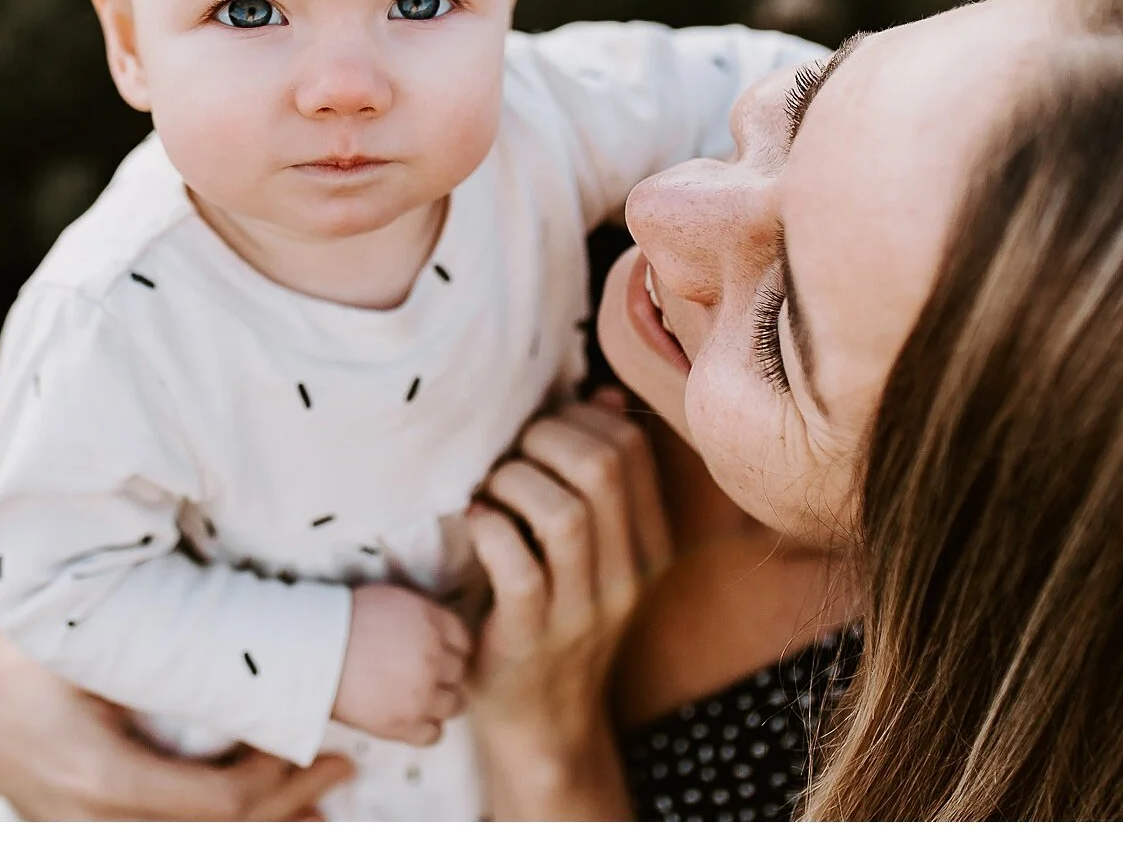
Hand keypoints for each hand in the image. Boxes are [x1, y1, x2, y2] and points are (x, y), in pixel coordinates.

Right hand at [0, 612, 354, 819]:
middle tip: (342, 770)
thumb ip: (155, 659)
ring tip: (319, 811)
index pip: (216, 801)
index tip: (313, 738)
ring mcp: (91, 835)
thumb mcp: (90, 653)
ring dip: (263, 830)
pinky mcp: (91, 833)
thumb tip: (242, 647)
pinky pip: (168, 838)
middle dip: (286, 808)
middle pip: (215, 834)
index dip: (276, 778)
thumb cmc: (28, 660)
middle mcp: (97, 820)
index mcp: (102, 776)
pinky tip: (266, 820)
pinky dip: (221, 830)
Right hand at [330, 583, 471, 746]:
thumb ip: (422, 614)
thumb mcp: (390, 599)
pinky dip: (426, 728)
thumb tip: (439, 630)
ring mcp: (421, 694)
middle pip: (460, 672)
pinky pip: (435, 734)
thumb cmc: (341, 620)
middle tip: (421, 675)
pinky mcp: (404, 724)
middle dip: (444, 674)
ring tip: (416, 697)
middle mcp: (433, 658)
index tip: (436, 654)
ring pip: (456, 704)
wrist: (308, 652)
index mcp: (430, 622)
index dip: (449, 648)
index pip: (463, 640)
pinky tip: (409, 717)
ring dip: (440, 701)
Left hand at [464, 389, 672, 818]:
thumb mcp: (595, 550)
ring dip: (514, 481)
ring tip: (491, 489)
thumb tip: (600, 394)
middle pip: (602, 467)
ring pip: (565, 513)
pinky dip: (488, 529)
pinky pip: (516, 567)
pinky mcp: (531, 638)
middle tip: (511, 457)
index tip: (540, 436)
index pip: (632, 447)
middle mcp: (626, 575)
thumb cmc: (555, 619)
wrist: (544, 728)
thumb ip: (602, 479)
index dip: (578, 418)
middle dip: (545, 438)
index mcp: (649, 545)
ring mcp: (581, 610)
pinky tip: (474, 523)